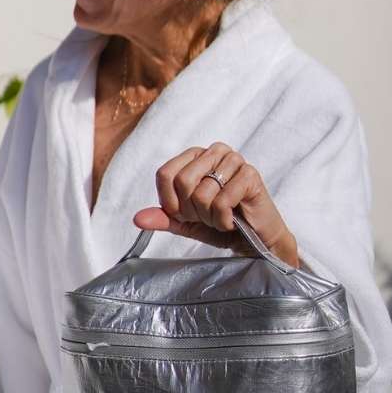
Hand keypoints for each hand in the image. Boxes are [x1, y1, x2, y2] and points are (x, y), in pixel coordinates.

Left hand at [135, 142, 298, 266]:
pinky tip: (234, 220)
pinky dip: (224, 220)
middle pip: (182, 181)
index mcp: (194, 156)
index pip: (165, 174)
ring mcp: (234, 160)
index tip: (186, 214)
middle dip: (192, 210)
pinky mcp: (251, 175)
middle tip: (207, 216)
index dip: (171, 201)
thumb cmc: (220, 224)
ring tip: (222, 217)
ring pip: (202, 193)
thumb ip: (162, 217)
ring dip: (209, 216)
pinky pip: (222, 201)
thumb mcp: (185, 222)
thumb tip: (137, 219)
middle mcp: (214, 151)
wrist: (254, 241)